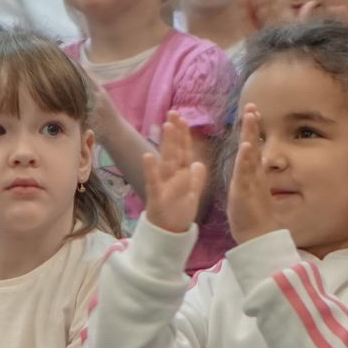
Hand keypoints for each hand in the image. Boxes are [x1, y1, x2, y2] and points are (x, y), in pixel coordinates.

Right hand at [139, 111, 207, 233]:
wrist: (168, 234)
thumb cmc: (178, 213)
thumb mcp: (192, 194)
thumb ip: (196, 178)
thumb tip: (199, 163)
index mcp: (180, 174)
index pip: (183, 151)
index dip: (184, 135)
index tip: (183, 117)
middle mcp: (170, 176)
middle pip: (174, 151)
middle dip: (175, 132)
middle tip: (174, 113)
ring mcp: (162, 185)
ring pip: (166, 161)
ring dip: (166, 144)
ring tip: (167, 126)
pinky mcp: (157, 197)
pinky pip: (154, 182)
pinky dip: (151, 169)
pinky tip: (148, 156)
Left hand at [224, 104, 273, 244]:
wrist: (256, 238)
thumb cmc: (251, 216)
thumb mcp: (247, 192)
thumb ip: (250, 179)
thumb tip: (251, 167)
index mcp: (251, 174)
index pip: (251, 147)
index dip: (250, 130)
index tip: (251, 111)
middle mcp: (252, 175)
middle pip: (253, 145)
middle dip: (252, 126)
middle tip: (252, 105)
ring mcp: (251, 182)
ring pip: (251, 155)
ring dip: (250, 135)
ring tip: (250, 116)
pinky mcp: (246, 192)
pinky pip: (246, 173)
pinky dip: (246, 159)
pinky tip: (246, 145)